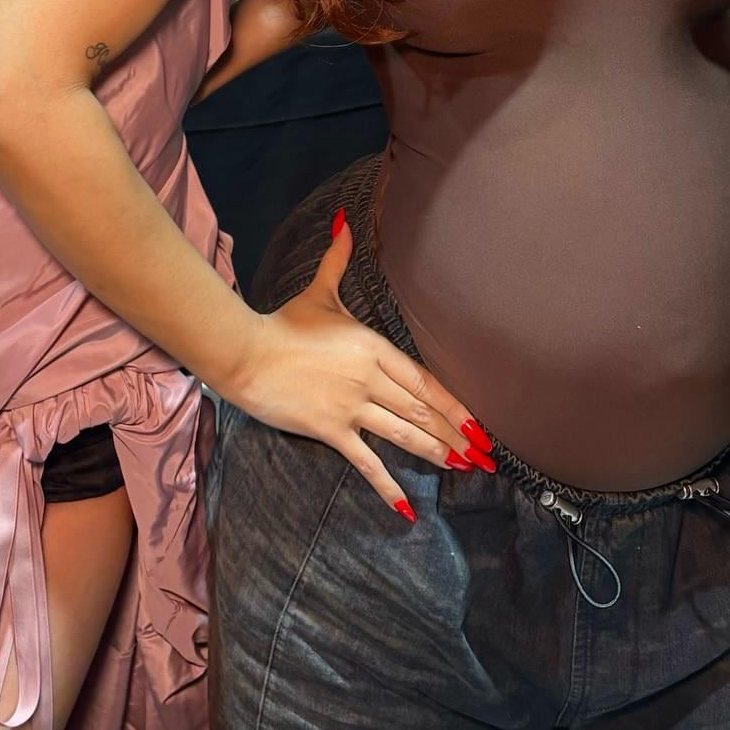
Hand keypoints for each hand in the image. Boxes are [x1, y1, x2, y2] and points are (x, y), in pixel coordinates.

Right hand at [228, 210, 494, 520]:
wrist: (247, 352)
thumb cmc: (284, 323)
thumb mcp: (318, 291)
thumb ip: (337, 260)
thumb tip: (345, 222)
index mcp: (374, 347)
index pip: (424, 380)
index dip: (454, 404)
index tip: (478, 423)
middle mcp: (370, 378)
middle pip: (421, 410)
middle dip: (455, 433)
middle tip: (482, 455)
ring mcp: (351, 406)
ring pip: (404, 433)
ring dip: (435, 452)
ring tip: (460, 468)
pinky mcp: (331, 430)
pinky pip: (366, 461)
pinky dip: (387, 484)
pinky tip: (406, 507)